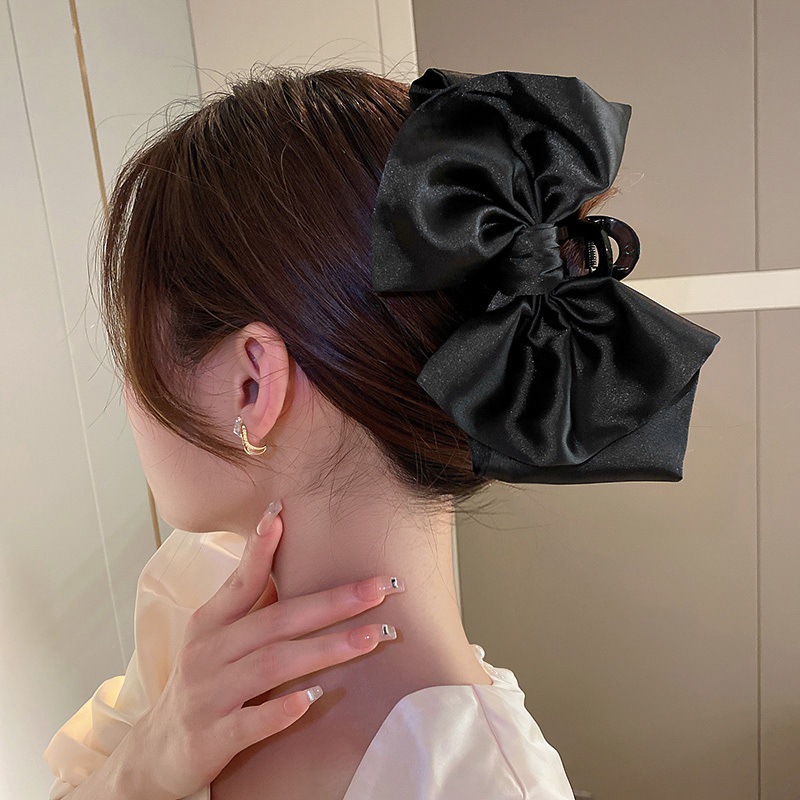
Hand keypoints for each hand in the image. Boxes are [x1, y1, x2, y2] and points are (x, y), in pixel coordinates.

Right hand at [130, 500, 403, 799]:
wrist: (158, 752)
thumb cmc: (203, 681)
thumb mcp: (218, 635)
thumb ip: (252, 602)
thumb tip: (288, 553)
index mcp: (210, 622)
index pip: (241, 579)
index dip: (260, 547)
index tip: (281, 513)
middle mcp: (208, 652)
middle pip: (276, 620)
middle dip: (332, 602)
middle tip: (380, 588)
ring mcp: (209, 695)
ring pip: (271, 666)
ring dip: (325, 649)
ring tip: (372, 636)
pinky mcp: (212, 738)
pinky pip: (250, 722)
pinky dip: (281, 709)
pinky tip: (313, 697)